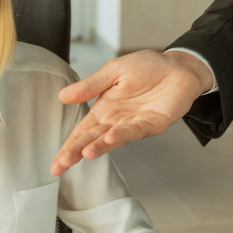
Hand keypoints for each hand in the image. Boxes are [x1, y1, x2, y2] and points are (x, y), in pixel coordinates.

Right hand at [50, 50, 213, 175]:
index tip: (55, 164)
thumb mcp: (113, 71)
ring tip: (84, 153)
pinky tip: (110, 137)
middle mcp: (116, 121)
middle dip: (76, 153)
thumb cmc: (146, 67)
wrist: (177, 66)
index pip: (82, 132)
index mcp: (104, 110)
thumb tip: (62, 96)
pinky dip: (123, 135)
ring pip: (112, 139)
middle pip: (92, 140)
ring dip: (98, 147)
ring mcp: (133, 125)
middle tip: (61, 166)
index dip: (68, 147)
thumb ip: (90, 86)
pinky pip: (135, 131)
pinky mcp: (152, 124)